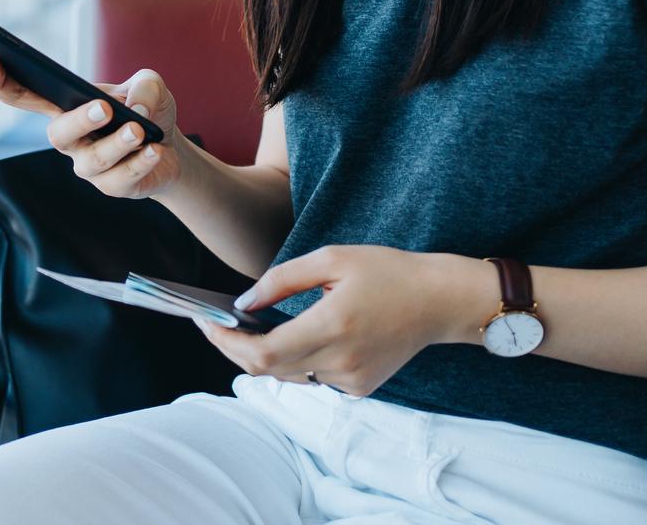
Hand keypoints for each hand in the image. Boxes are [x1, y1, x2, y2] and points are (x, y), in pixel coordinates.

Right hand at [0, 56, 190, 199]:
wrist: (170, 147)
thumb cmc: (146, 110)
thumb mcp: (149, 85)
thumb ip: (145, 86)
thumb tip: (138, 108)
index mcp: (66, 107)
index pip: (26, 96)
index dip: (3, 84)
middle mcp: (71, 140)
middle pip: (58, 133)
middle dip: (80, 121)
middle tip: (105, 108)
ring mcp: (88, 166)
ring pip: (94, 160)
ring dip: (118, 144)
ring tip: (139, 130)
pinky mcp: (112, 187)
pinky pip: (121, 178)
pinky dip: (140, 162)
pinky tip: (155, 150)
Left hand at [194, 246, 478, 397]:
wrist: (440, 301)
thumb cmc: (388, 271)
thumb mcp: (332, 258)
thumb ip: (282, 280)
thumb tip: (243, 302)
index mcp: (332, 327)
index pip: (261, 353)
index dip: (226, 342)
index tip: (205, 321)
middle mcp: (340, 363)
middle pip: (267, 370)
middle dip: (235, 348)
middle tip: (216, 324)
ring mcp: (351, 381)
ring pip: (288, 375)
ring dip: (265, 354)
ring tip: (247, 327)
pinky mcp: (360, 388)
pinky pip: (313, 377)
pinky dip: (297, 358)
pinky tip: (298, 334)